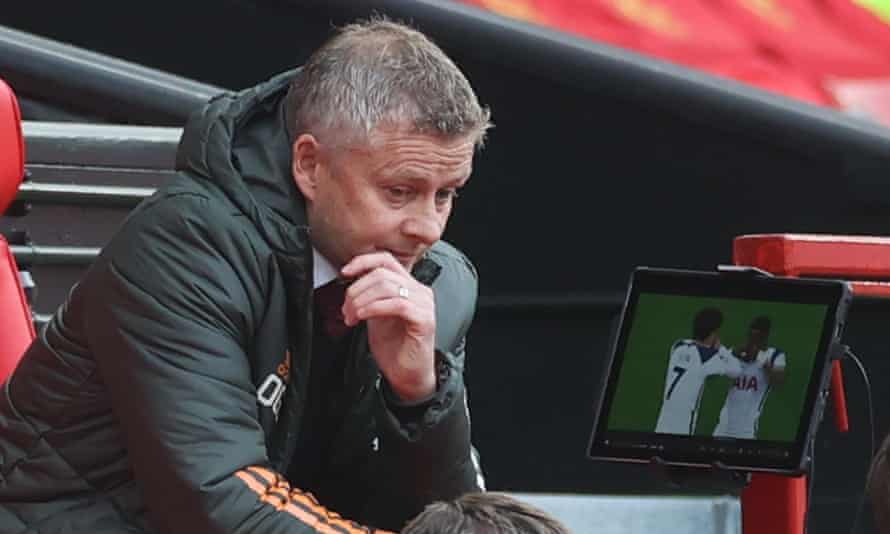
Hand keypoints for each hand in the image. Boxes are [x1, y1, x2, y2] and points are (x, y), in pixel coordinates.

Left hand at [341, 252, 435, 401]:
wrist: (407, 375)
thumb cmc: (394, 348)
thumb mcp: (376, 314)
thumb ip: (369, 296)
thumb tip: (349, 283)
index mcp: (409, 286)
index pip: (386, 260)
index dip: (363, 261)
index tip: (344, 272)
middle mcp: (420, 291)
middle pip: (382, 274)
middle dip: (356, 290)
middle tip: (345, 309)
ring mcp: (425, 304)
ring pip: (387, 287)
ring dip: (361, 301)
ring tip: (352, 316)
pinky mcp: (425, 320)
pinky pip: (397, 304)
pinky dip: (374, 308)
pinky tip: (363, 317)